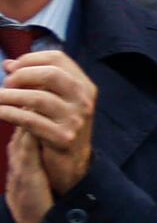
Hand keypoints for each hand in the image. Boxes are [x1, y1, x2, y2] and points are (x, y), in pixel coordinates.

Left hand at [0, 45, 97, 222]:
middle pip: (51, 74)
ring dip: (9, 95)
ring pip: (37, 98)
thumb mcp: (55, 100)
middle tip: (6, 84)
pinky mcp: (62, 138)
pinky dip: (8, 113)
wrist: (71, 163)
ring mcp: (75, 120)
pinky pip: (29, 120)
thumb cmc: (56, 126)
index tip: (12, 68)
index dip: (30, 59)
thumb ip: (36, 81)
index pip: (58, 58)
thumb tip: (9, 64)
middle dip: (22, 76)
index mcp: (84, 86)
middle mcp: (84, 101)